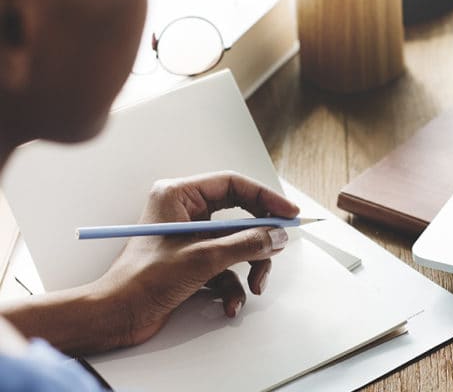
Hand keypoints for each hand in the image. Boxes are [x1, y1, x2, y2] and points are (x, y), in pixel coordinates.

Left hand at [95, 172, 299, 347]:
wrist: (116, 317)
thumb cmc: (142, 281)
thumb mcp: (203, 258)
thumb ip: (246, 244)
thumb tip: (277, 236)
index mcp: (178, 196)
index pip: (233, 184)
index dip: (266, 198)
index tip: (288, 214)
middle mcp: (184, 211)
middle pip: (240, 215)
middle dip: (259, 239)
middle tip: (277, 248)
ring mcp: (189, 237)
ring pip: (237, 243)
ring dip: (249, 267)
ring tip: (254, 286)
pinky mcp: (192, 261)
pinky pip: (226, 266)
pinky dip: (233, 286)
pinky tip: (230, 304)